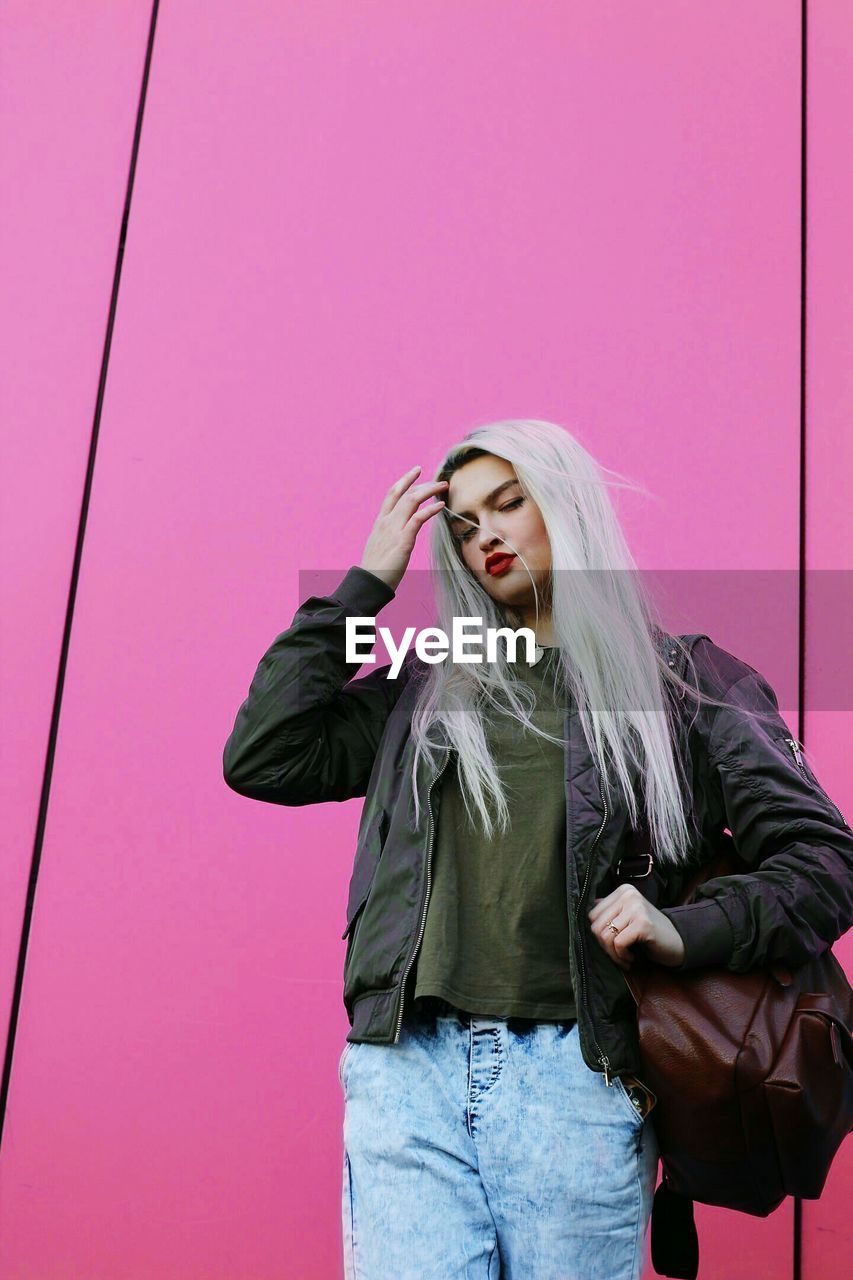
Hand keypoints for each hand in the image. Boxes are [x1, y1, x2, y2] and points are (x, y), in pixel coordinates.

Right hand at [359, 466, 448, 592]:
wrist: (369, 583)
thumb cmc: (375, 569)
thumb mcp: (379, 546)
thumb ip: (388, 536)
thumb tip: (396, 535)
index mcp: (380, 522)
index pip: (393, 494)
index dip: (405, 480)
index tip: (416, 471)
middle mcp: (387, 522)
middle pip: (405, 494)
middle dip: (423, 484)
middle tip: (439, 480)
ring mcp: (394, 530)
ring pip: (412, 501)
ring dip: (429, 491)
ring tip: (443, 487)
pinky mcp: (403, 541)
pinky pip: (418, 519)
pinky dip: (430, 510)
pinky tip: (441, 505)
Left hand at [587, 885, 685, 969]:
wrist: (678, 942)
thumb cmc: (649, 932)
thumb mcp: (627, 916)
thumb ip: (609, 910)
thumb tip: (587, 909)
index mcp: (623, 890)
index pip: (593, 915)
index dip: (599, 934)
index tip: (612, 943)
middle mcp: (629, 895)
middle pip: (596, 926)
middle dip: (604, 946)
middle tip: (617, 954)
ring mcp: (636, 908)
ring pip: (605, 936)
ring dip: (613, 954)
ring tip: (624, 958)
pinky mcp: (642, 923)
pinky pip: (618, 944)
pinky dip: (621, 957)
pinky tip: (631, 959)